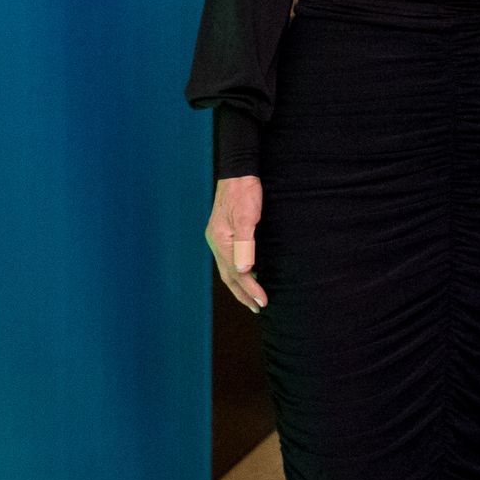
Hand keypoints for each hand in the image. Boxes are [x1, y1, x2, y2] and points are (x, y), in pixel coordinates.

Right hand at [207, 174, 266, 309]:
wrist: (238, 171)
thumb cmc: (244, 192)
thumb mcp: (247, 217)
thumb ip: (245, 244)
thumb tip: (244, 271)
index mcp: (221, 240)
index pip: (236, 273)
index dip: (250, 289)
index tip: (263, 302)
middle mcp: (216, 242)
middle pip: (228, 276)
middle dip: (243, 293)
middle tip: (258, 307)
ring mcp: (218, 237)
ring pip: (227, 269)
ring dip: (240, 285)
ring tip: (252, 297)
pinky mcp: (223, 233)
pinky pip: (229, 259)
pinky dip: (237, 272)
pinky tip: (247, 273)